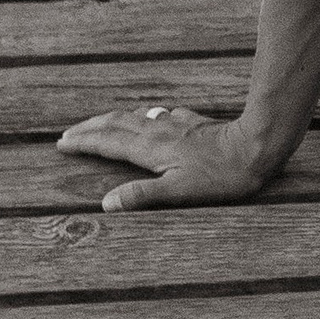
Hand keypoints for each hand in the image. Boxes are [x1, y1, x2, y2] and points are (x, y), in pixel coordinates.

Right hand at [54, 105, 280, 211]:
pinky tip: (153, 116)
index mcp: (150, 149)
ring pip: (137, 116)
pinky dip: (146, 115)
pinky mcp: (196, 123)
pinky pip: (163, 115)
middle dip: (90, 127)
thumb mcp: (180, 191)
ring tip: (102, 123)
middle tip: (69, 133)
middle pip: (116, 123)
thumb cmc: (221, 175)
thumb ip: (143, 195)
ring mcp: (178, 124)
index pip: (107, 142)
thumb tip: (106, 203)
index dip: (83, 143)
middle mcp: (159, 132)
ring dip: (114, 119)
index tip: (62, 143)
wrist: (258, 146)